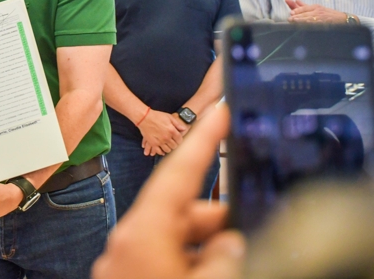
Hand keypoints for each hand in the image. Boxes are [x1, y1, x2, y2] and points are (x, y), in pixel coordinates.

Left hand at [93, 105, 244, 278]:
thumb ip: (223, 258)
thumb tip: (231, 243)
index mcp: (144, 232)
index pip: (179, 171)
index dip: (202, 138)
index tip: (218, 110)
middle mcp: (129, 241)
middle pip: (182, 211)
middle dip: (217, 219)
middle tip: (249, 235)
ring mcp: (124, 262)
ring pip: (174, 238)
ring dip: (204, 246)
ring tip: (230, 265)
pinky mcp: (125, 276)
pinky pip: (161, 257)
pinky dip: (188, 260)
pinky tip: (206, 271)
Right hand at [139, 109, 187, 155]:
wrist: (144, 117)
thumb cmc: (157, 116)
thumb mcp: (169, 117)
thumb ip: (177, 124)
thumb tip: (184, 129)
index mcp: (171, 130)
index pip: (179, 140)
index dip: (180, 140)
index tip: (178, 140)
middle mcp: (166, 137)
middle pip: (174, 146)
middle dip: (175, 144)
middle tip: (173, 143)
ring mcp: (159, 141)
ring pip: (167, 150)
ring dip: (169, 148)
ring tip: (168, 146)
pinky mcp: (153, 143)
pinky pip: (159, 151)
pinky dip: (161, 152)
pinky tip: (162, 151)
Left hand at [285, 0, 346, 23]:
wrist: (343, 20)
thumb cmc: (328, 14)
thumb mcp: (317, 9)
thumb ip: (305, 6)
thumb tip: (296, 0)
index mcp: (316, 7)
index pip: (305, 8)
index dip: (298, 10)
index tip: (291, 13)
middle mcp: (319, 11)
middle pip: (307, 13)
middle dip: (298, 16)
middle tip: (290, 19)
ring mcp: (322, 18)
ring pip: (311, 19)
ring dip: (302, 21)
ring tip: (294, 22)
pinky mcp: (325, 24)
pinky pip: (316, 25)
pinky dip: (310, 25)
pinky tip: (305, 27)